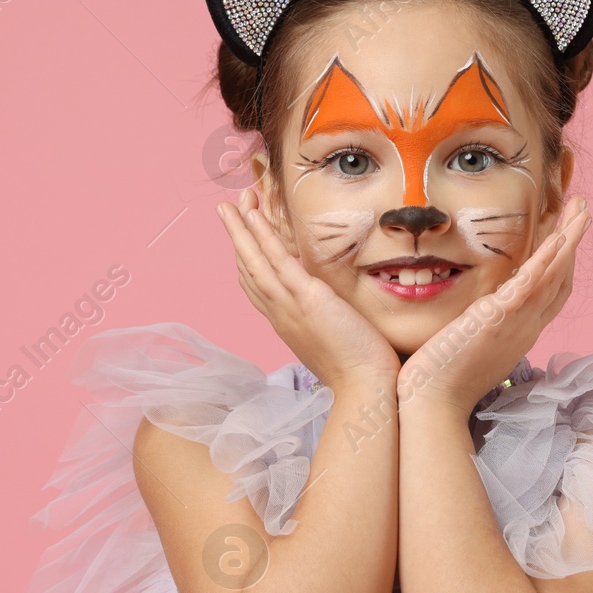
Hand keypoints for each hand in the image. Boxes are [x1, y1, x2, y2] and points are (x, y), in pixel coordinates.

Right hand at [216, 187, 401, 392]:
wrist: (366, 388)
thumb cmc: (358, 369)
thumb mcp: (333, 339)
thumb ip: (324, 321)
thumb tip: (329, 312)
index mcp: (285, 322)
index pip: (256, 285)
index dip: (246, 257)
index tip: (243, 235)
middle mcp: (280, 314)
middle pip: (248, 269)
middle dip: (236, 237)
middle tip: (227, 208)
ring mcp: (290, 307)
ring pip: (254, 262)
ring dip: (239, 229)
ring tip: (229, 203)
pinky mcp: (307, 301)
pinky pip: (277, 263)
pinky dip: (262, 238)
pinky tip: (252, 216)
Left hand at [398, 197, 589, 413]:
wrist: (431, 402)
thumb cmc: (442, 378)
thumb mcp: (471, 345)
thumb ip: (483, 325)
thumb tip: (477, 311)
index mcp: (520, 332)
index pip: (551, 293)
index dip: (563, 263)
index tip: (566, 236)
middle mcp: (527, 327)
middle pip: (562, 278)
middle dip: (574, 242)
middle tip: (584, 211)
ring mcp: (516, 322)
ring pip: (555, 276)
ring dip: (570, 240)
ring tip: (582, 210)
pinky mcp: (498, 318)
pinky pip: (531, 284)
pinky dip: (548, 258)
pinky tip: (560, 236)